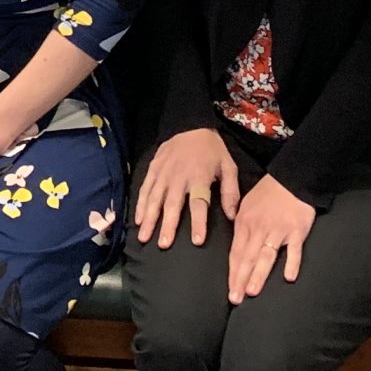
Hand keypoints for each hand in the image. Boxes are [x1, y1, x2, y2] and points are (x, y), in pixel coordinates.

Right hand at [134, 129, 240, 248]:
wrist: (191, 125)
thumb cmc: (212, 151)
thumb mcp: (228, 167)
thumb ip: (230, 192)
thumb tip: (232, 217)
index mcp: (199, 177)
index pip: (199, 204)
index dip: (199, 223)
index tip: (197, 241)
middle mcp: (179, 176)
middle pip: (172, 204)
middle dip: (167, 225)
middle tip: (163, 244)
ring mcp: (163, 173)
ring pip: (155, 198)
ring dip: (150, 218)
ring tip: (144, 237)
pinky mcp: (153, 169)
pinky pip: (145, 188)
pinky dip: (141, 204)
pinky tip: (138, 220)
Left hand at [225, 176, 314, 303]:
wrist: (290, 179)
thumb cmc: (267, 193)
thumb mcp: (246, 205)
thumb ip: (240, 225)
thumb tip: (234, 246)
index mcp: (244, 223)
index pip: (236, 252)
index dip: (233, 272)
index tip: (230, 290)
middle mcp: (259, 228)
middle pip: (247, 257)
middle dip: (240, 279)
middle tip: (235, 298)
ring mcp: (278, 231)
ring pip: (266, 255)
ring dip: (259, 274)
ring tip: (252, 291)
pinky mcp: (297, 231)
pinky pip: (294, 250)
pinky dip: (291, 262)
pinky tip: (288, 277)